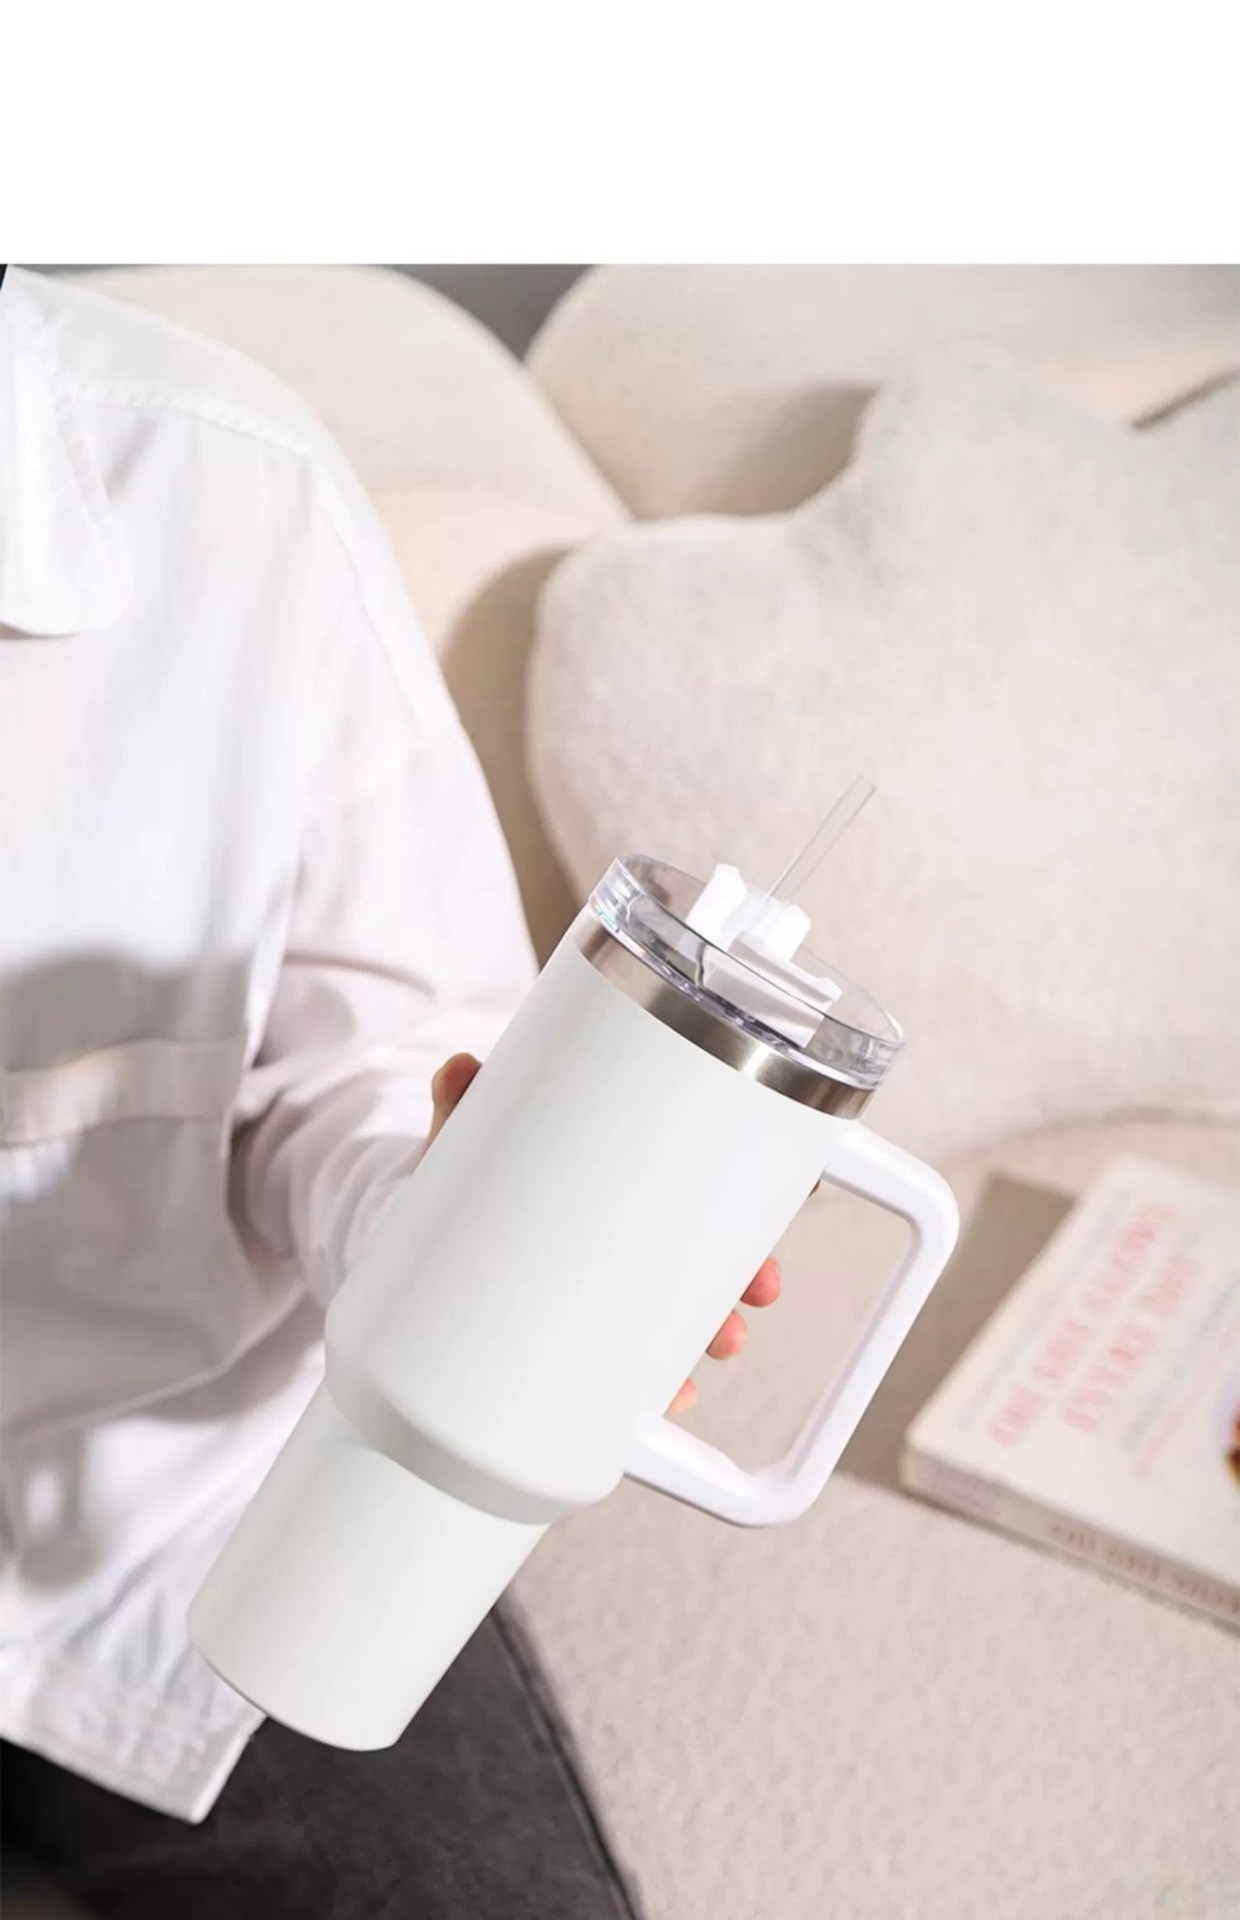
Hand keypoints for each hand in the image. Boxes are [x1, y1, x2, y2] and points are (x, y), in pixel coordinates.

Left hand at [428, 1054, 782, 1417]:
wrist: (422, 1226)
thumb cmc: (465, 1175)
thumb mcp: (467, 1140)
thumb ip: (465, 1106)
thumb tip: (457, 1071)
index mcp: (617, 1180)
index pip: (705, 1182)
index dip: (757, 1192)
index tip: (799, 1191)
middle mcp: (623, 1239)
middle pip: (710, 1258)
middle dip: (746, 1279)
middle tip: (758, 1289)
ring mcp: (605, 1290)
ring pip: (682, 1316)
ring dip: (711, 1335)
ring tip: (715, 1349)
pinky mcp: (576, 1338)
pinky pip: (633, 1370)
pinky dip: (656, 1390)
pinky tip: (665, 1402)